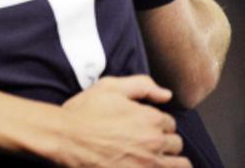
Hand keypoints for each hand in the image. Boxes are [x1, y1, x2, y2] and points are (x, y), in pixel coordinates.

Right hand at [52, 75, 187, 166]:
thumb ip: (141, 85)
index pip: (170, 123)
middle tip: (146, 142)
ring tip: (153, 159)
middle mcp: (155, 141)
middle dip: (164, 142)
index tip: (143, 125)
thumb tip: (166, 94)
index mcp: (150, 118)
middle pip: (175, 144)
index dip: (157, 123)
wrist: (64, 137)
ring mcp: (148, 163)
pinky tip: (147, 165)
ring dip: (170, 161)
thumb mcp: (108, 87)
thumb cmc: (84, 112)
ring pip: (180, 165)